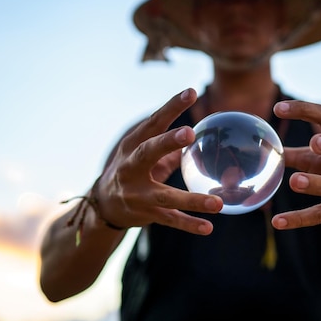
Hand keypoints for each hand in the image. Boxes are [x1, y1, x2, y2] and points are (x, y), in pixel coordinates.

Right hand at [94, 88, 222, 234]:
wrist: (103, 205)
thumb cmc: (131, 169)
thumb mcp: (142, 151)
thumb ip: (168, 142)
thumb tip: (199, 129)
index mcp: (133, 146)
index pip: (153, 122)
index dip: (171, 107)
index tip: (191, 92)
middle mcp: (131, 167)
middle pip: (148, 152)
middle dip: (167, 142)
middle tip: (190, 133)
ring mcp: (137, 193)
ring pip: (165, 196)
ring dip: (192, 200)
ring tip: (218, 203)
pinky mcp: (145, 214)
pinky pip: (170, 219)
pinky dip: (189, 224)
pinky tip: (208, 227)